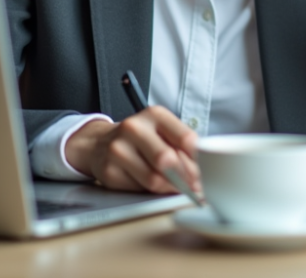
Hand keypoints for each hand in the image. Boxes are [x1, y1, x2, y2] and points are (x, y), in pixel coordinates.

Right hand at [64, 106, 199, 193]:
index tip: (206, 173)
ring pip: (154, 179)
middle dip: (186, 178)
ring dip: (171, 188)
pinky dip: (153, 192)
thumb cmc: (140, 138)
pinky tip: (157, 186)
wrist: (99, 143)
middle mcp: (134, 128)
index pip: (185, 139)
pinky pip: (139, 188)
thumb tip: (204, 171)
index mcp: (154, 114)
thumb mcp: (162, 131)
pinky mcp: (109, 171)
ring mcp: (118, 149)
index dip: (199, 161)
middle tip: (195, 187)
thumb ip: (182, 147)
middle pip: (167, 160)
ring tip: (179, 189)